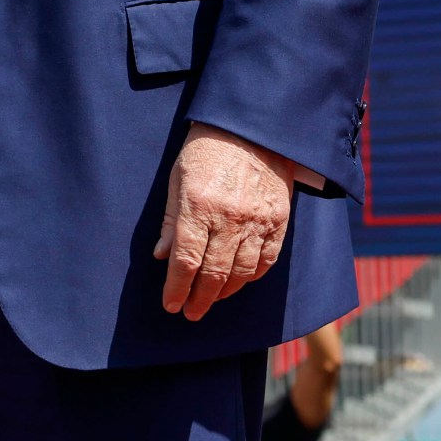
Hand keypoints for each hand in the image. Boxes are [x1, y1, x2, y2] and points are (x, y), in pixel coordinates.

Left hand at [153, 123, 296, 320]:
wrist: (252, 128)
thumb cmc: (206, 150)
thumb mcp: (177, 179)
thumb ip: (171, 220)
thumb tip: (161, 256)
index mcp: (199, 206)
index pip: (186, 260)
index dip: (177, 287)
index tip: (171, 304)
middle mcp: (230, 218)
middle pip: (214, 272)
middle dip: (200, 298)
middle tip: (191, 312)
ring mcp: (258, 220)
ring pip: (243, 272)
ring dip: (225, 291)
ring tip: (212, 299)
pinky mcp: (279, 220)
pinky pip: (268, 260)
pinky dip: (252, 276)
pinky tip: (239, 281)